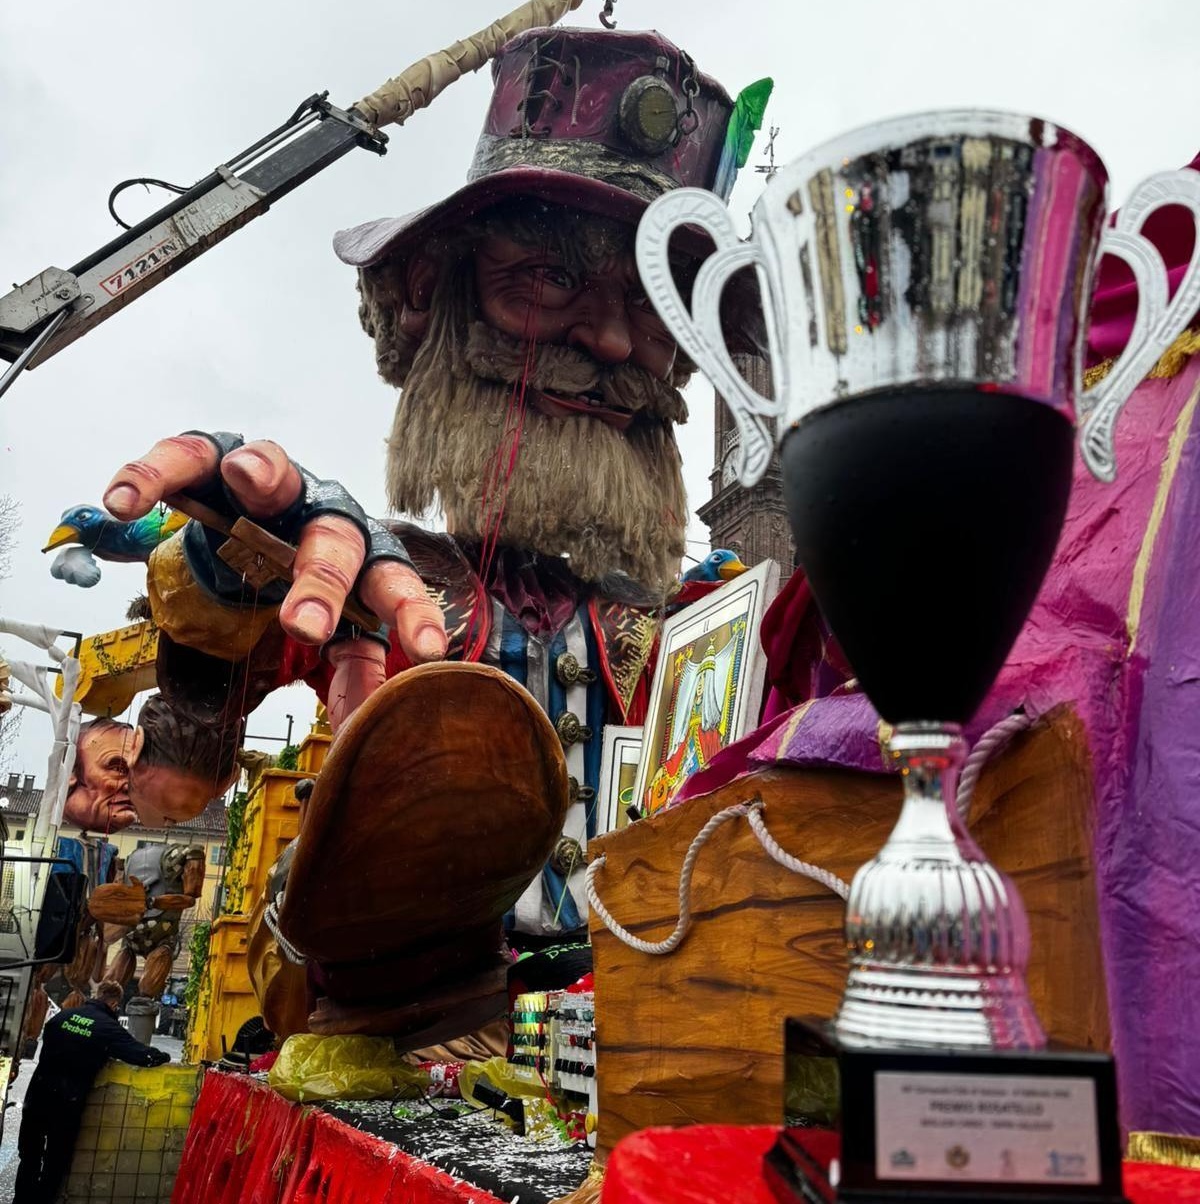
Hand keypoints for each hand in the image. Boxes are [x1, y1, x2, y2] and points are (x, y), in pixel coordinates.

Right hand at [104, 434, 446, 661]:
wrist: (249, 528)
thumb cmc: (298, 583)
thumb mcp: (330, 630)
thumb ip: (350, 674)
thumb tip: (368, 726)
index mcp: (361, 561)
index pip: (395, 586)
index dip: (413, 614)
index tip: (429, 648)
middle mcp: (325, 513)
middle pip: (336, 539)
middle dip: (321, 580)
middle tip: (304, 625)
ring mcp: (274, 481)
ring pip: (275, 473)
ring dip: (261, 472)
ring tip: (243, 476)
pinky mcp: (217, 459)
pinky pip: (189, 456)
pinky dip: (155, 473)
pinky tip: (122, 499)